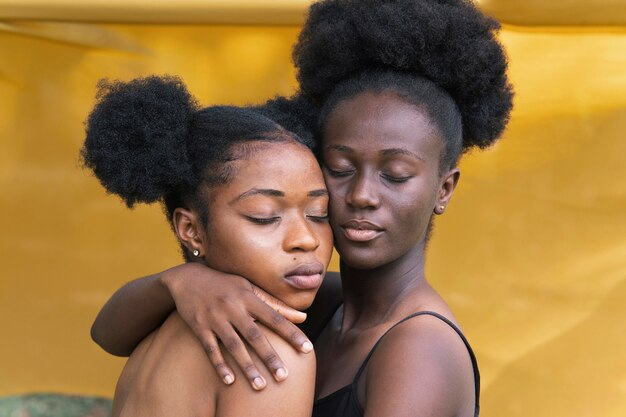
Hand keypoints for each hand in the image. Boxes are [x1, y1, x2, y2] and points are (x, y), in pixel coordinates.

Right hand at [161, 263, 313, 389]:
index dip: (291, 333)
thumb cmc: (226, 284)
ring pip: (234, 346)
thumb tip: (303, 317)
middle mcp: (233, 308)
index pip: (275, 317)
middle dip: (269, 357)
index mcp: (248, 297)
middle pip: (254, 335)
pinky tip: (230, 381)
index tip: (307, 349)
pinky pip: (211, 349)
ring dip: (247, 367)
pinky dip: (220, 365)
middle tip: (283, 376)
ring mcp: (215, 318)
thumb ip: (275, 304)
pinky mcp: (199, 327)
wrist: (188, 278)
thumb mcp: (250, 288)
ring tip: (260, 386)